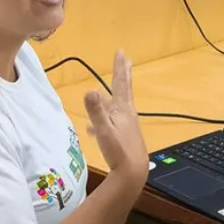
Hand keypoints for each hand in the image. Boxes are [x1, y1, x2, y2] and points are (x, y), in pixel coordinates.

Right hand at [84, 51, 147, 182]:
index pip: (120, 83)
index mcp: (122, 109)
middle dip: (124, 74)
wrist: (133, 172)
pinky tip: (91, 129)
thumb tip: (90, 89)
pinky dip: (102, 121)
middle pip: (125, 89)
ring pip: (119, 105)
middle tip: (126, 59)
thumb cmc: (118, 151)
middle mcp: (128, 114)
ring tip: (109, 90)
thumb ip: (96, 111)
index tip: (121, 52)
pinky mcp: (125, 136)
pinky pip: (111, 123)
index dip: (119, 67)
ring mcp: (128, 125)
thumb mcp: (104, 130)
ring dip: (113, 95)